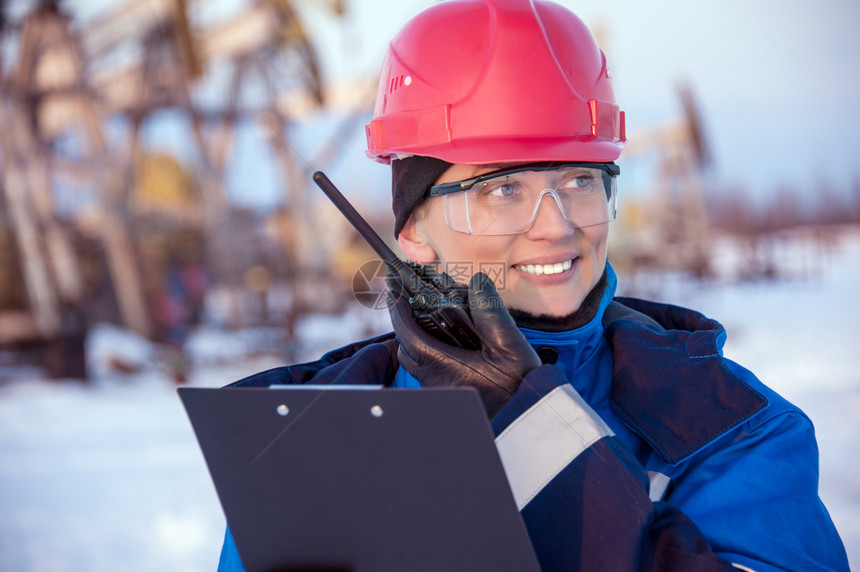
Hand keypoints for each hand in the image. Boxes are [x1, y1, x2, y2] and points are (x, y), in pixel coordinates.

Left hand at [389, 272, 540, 417]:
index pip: (406, 331)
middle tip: (418, 298)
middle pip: (407, 345)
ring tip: (441, 315)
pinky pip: (433, 368)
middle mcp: (434, 380)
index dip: (398, 307)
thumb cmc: (518, 389)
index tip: (395, 288)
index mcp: (441, 366)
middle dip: (409, 321)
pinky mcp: (449, 395)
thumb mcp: (509, 346)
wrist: (527, 423)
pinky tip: (457, 340)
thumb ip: (491, 312)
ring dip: (424, 335)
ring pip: (419, 359)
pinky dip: (437, 349)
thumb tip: (478, 283)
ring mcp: (440, 389)